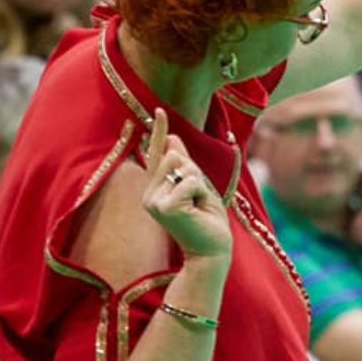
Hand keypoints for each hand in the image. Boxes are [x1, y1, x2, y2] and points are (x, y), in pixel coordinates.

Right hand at [142, 108, 231, 259]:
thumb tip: (174, 139)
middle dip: (195, 173)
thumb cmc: (207, 221)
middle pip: (175, 157)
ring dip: (199, 184)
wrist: (212, 250)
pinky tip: (197, 211)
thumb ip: (185, 166)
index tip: (160, 110)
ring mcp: (153, 201)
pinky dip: (200, 193)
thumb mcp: (198, 187)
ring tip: (197, 206)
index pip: (158, 154)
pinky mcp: (163, 207)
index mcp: (157, 188)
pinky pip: (190, 182)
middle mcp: (149, 193)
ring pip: (183, 168)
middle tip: (198, 200)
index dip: (159, 131)